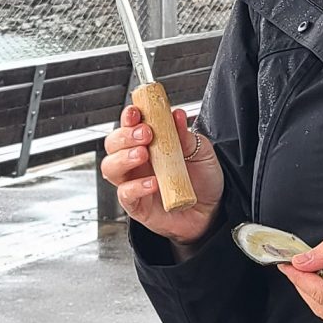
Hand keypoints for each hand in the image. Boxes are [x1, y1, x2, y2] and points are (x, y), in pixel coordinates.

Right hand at [101, 105, 225, 246]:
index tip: (136, 111)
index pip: (129, 125)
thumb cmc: (203, 181)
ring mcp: (134, 183)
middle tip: (145, 134)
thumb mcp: (201, 152)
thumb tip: (177, 116)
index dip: (128, 116)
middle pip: (112, 144)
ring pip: (110, 167)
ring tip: (143, 155)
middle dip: (124, 135)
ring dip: (123, 158)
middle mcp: (137, 162)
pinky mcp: (137, 206)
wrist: (212, 211)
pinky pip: (125, 195)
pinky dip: (136, 187)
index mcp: (149, 144)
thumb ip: (186, 135)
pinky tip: (152, 183)